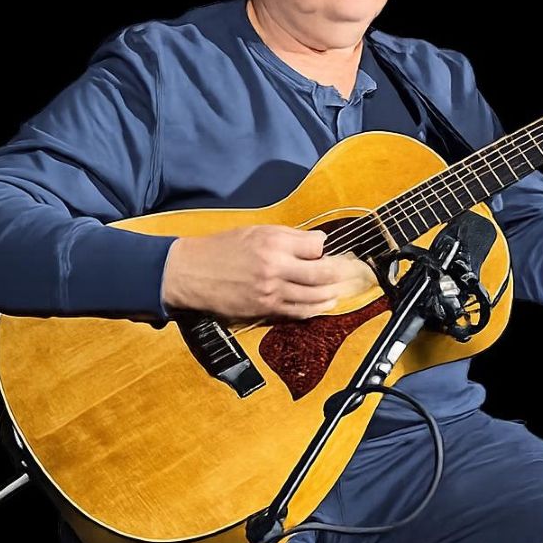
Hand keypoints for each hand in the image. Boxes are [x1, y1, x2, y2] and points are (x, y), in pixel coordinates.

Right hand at [160, 224, 377, 318]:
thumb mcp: (255, 231)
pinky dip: (315, 309)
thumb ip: (289, 237)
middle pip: (323, 273)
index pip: (316, 246)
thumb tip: (318, 243)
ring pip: (315, 296)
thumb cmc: (222, 248)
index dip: (323, 248)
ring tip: (341, 291)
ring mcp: (271, 291)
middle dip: (341, 273)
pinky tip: (323, 305)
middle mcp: (276, 267)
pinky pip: (298, 312)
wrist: (190, 272)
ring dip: (333, 294)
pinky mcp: (264, 309)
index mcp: (273, 243)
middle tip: (352, 273)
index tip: (325, 249)